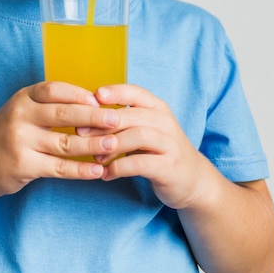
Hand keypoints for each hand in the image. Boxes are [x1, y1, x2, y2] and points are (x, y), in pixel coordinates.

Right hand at [0, 81, 120, 200]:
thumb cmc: (7, 133)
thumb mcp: (22, 111)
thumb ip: (49, 105)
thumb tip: (94, 102)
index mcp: (23, 98)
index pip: (55, 90)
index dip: (80, 93)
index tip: (104, 99)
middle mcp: (20, 115)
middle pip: (63, 114)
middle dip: (94, 116)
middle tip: (117, 119)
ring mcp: (20, 140)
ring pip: (64, 142)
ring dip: (92, 145)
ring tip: (115, 145)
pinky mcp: (22, 165)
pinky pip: (58, 167)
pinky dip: (80, 170)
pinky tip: (98, 171)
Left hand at [79, 84, 206, 209]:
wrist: (192, 180)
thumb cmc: (158, 150)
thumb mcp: (145, 128)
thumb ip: (122, 119)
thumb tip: (84, 114)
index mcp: (157, 108)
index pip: (135, 92)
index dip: (115, 92)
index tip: (94, 96)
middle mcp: (165, 122)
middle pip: (131, 115)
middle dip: (103, 123)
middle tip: (80, 132)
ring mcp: (170, 144)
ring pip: (136, 136)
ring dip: (110, 146)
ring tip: (95, 158)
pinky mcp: (169, 167)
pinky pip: (139, 164)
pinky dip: (118, 168)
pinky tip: (106, 174)